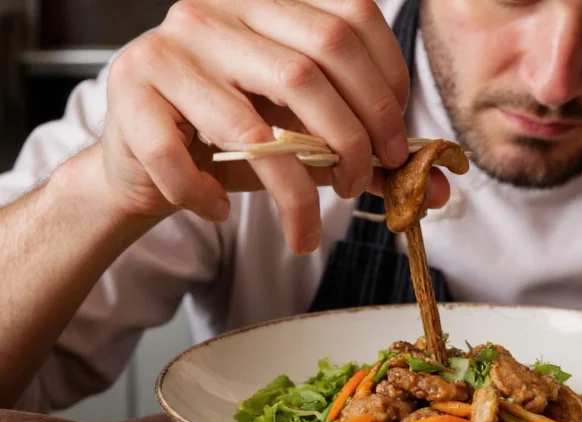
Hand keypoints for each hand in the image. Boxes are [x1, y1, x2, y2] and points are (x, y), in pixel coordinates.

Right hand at [99, 0, 449, 252]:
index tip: (397, 145)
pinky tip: (221, 210)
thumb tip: (435, 187)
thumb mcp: (303, 137)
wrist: (144, 160)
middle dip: (354, 140)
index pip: (350, 19)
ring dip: (295, 192)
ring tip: (307, 224)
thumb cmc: (232, 141)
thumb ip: (365, 151)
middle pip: (312, 68)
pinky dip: (209, 196)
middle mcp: (216, 15)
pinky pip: (181, 157)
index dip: (387, 85)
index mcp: (266, 5)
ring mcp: (168, 52)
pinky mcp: (130, 98)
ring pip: (254, 126)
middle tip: (361, 183)